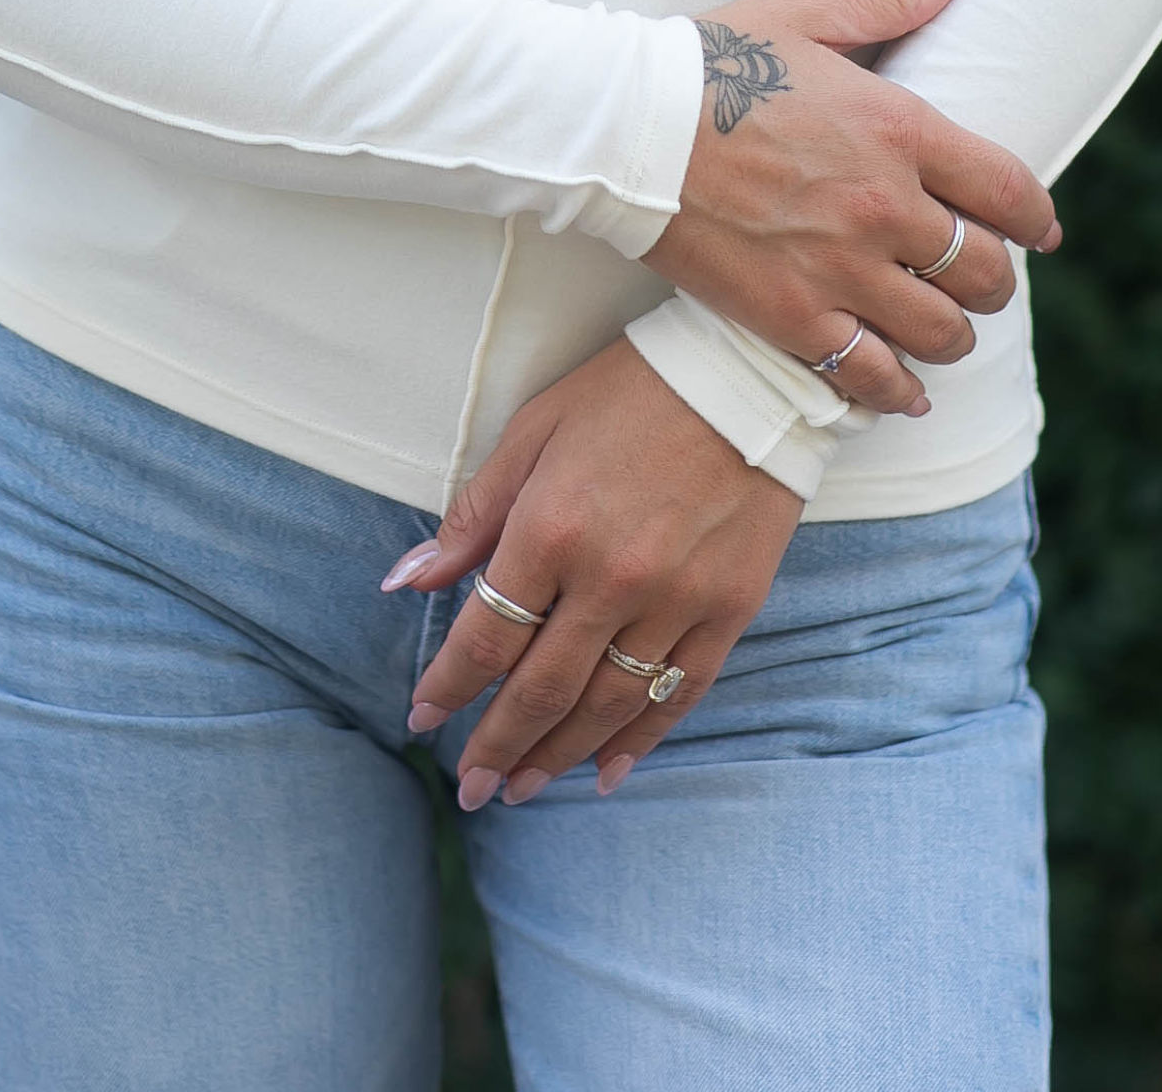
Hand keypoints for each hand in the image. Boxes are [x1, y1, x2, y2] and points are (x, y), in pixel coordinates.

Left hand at [385, 339, 799, 808]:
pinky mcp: (731, 608)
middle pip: (541, 689)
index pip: (486, 637)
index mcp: (552, 528)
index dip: (448, 688)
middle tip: (472, 790)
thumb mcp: (535, 431)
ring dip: (557, 755)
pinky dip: (641, 740)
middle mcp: (612, 577)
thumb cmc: (632, 393)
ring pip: (606, 705)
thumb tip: (406, 582)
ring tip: (523, 789)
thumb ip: (473, 516)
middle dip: (497, 747)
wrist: (755, 371)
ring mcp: (677, 599)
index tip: (424, 720)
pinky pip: (679, 693)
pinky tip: (607, 772)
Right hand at [637, 0, 1049, 424]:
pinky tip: (906, 393)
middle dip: (996, 280)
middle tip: (984, 281)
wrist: (623, 128)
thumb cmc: (711, 59)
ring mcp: (842, 270)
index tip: (1042, 232)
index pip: (1008, 189)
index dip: (1037, 219)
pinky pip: (872, 376)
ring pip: (942, 330)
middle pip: (985, 270)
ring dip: (955, 334)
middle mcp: (886, 207)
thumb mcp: (806, 12)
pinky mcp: (793, 319)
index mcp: (901, 129)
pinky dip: (899, 392)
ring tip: (944, 330)